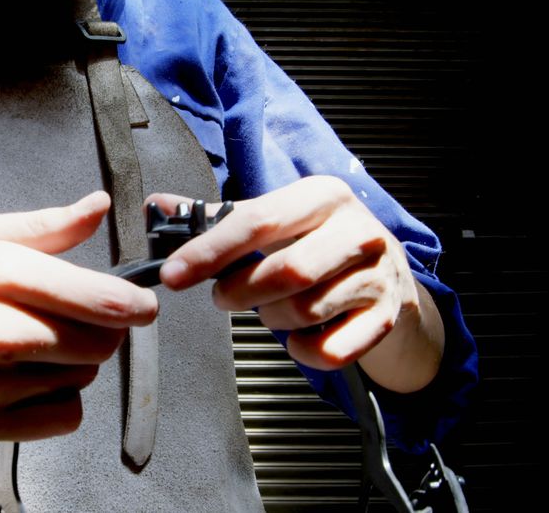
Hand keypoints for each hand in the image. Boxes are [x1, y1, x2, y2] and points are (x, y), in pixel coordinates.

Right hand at [0, 191, 155, 485]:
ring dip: (74, 362)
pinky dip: (59, 399)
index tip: (142, 303)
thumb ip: (45, 226)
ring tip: (31, 343)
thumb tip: (98, 206)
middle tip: (75, 317)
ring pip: (83, 378)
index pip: (98, 299)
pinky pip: (64, 418)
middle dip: (102, 328)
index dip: (134, 303)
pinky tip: (28, 377)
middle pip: (100, 343)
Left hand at [150, 176, 442, 391]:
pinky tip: (297, 337)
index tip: (173, 274)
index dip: (210, 250)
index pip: (258, 220)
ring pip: (305, 311)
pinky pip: (330, 350)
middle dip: (240, 292)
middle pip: (286, 270)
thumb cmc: (320, 245)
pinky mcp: (385, 319)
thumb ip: (218, 216)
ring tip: (268, 309)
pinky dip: (302, 352)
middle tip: (224, 297)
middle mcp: (358, 231)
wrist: (390, 280)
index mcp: (323, 196)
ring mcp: (378, 276)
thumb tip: (158, 206)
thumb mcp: (277, 220)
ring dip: (270, 319)